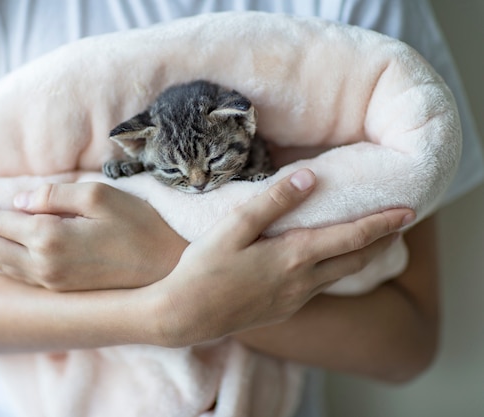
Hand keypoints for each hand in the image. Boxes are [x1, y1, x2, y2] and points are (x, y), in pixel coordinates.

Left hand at [0, 182, 187, 290]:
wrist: (164, 269)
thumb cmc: (137, 226)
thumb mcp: (98, 196)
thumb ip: (53, 196)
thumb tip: (19, 202)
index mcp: (49, 238)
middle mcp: (43, 265)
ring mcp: (51, 281)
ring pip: (0, 263)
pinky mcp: (61, 288)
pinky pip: (16, 275)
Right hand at [149, 169, 414, 346]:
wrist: (185, 316)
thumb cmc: (204, 269)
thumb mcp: (234, 227)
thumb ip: (273, 202)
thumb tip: (310, 177)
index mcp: (294, 257)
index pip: (352, 237)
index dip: (382, 224)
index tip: (407, 212)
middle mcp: (302, 282)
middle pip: (355, 260)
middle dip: (382, 242)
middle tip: (400, 225)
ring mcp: (293, 300)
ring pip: (339, 276)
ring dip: (361, 257)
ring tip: (370, 242)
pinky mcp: (282, 310)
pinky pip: (320, 288)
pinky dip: (336, 270)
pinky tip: (325, 264)